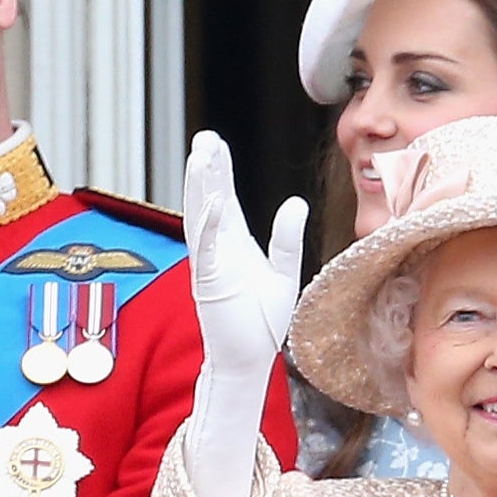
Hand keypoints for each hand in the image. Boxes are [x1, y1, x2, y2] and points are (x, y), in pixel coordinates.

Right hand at [183, 131, 308, 397]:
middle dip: (206, 168)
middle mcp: (218, 248)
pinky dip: (208, 224)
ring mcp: (210, 263)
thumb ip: (287, 238)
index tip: (213, 143)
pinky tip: (214, 200)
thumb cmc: (261, 320)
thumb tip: (296, 202)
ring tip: (201, 157)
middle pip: (208, 199)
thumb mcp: (284, 272)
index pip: (224, 197)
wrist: (249, 358)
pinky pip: (207, 248)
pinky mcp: (210, 282)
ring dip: (200, 187)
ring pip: (201, 216)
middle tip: (204, 138)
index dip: (219, 170)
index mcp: (233, 243)